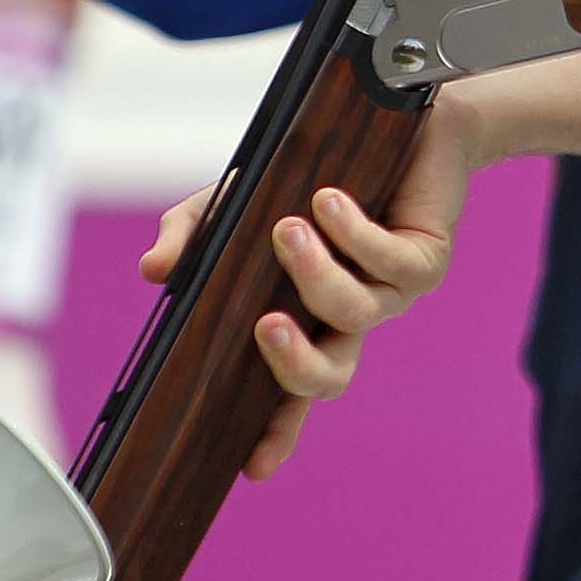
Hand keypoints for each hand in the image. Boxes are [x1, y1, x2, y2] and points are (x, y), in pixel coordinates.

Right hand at [136, 94, 484, 480]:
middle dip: (294, 364)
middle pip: (329, 378)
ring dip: (315, 275)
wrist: (400, 112)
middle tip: (264, 326)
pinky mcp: (426, 259)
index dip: (275, 431)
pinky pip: (389, 264)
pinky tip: (329, 199)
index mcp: (305, 317)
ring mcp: (390, 293)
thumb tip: (153, 271)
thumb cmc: (309, 168)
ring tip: (289, 227)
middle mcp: (348, 316)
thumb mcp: (236, 199)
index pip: (289, 391)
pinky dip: (353, 234)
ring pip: (354, 316)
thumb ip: (191, 234)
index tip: (254, 468)